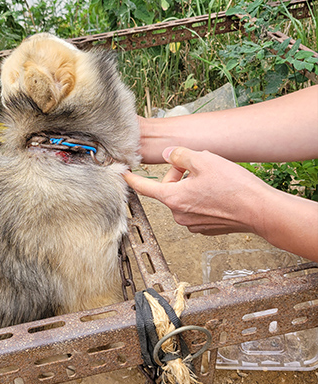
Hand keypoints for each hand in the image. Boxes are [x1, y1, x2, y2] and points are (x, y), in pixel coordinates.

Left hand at [125, 146, 270, 235]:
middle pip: (168, 189)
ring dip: (191, 186)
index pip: (145, 187)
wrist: (260, 211)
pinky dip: (202, 198)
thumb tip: (169, 155)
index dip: (133, 179)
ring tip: (212, 179)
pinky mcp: (205, 228)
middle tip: (197, 166)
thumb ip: (180, 155)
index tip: (123, 175)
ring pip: (183, 198)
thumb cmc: (234, 187)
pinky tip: (218, 193)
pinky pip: (196, 209)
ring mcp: (192, 224)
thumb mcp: (204, 160)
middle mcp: (179, 214)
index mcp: (173, 198)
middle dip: (178, 175)